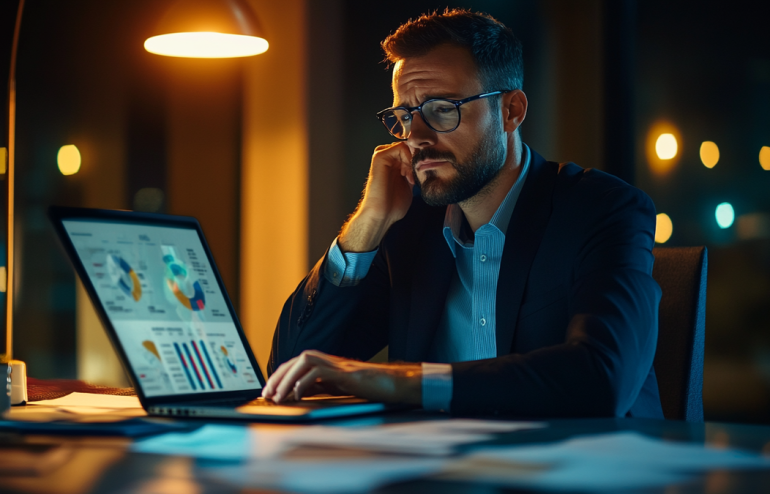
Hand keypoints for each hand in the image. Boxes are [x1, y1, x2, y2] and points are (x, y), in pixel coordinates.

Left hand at [262, 350, 421, 404]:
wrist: (391, 384)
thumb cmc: (367, 386)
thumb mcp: (336, 387)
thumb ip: (318, 386)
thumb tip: (295, 393)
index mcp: (325, 364)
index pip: (295, 364)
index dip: (278, 376)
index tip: (267, 392)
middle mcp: (329, 360)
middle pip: (296, 360)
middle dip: (278, 377)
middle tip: (268, 395)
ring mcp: (337, 365)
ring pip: (304, 361)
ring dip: (289, 378)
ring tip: (280, 396)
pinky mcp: (346, 373)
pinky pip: (320, 373)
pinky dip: (305, 383)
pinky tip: (299, 395)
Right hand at [339, 142, 414, 252]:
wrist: (382, 213)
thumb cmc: (393, 205)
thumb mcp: (409, 185)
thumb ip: (414, 173)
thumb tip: (426, 165)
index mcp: (394, 165)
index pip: (411, 151)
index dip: (420, 160)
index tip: (423, 173)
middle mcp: (389, 159)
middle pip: (409, 147)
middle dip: (417, 160)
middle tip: (417, 176)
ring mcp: (383, 157)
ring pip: (406, 146)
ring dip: (412, 160)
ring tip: (411, 177)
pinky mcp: (380, 157)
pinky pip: (399, 147)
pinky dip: (408, 158)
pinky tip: (407, 174)